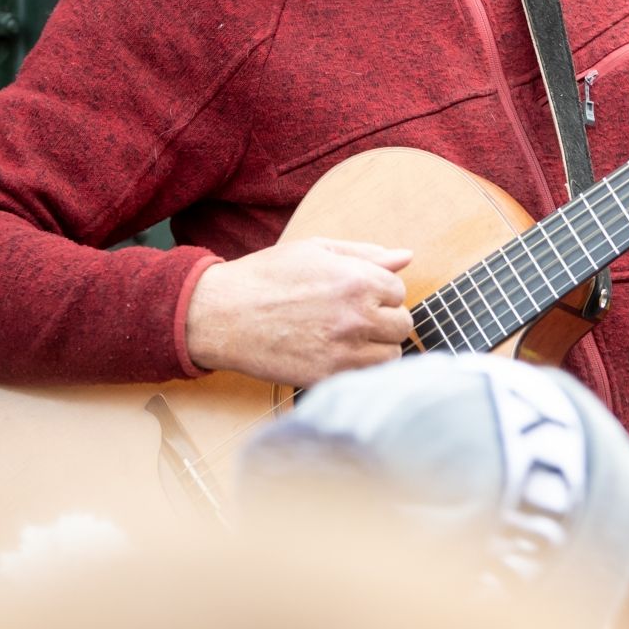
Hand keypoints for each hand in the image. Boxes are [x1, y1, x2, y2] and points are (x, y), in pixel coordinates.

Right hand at [184, 238, 414, 386]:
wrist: (222, 315)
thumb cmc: (267, 276)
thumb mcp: (316, 251)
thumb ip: (365, 254)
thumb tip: (406, 256)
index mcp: (358, 280)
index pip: (399, 291)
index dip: (380, 292)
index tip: (358, 295)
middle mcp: (357, 315)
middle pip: (402, 324)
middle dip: (384, 320)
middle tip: (354, 318)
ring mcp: (344, 350)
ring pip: (391, 355)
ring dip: (377, 347)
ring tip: (348, 338)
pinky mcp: (327, 377)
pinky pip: (367, 377)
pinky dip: (359, 369)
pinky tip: (337, 355)